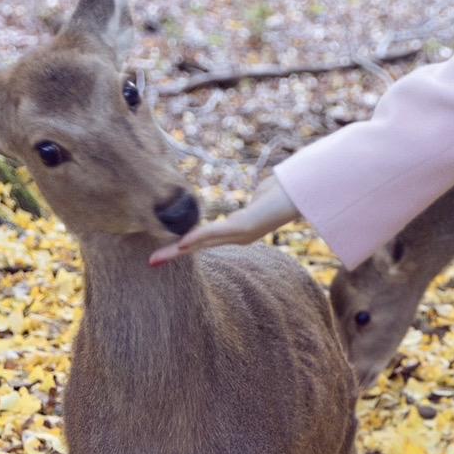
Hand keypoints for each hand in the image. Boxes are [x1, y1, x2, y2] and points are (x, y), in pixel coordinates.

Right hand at [149, 181, 300, 266]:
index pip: (207, 239)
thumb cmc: (286, 190)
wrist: (302, 192)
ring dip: (178, 250)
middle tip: (152, 262)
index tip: (167, 250)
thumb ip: (257, 197)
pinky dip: (197, 238)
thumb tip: (257, 195)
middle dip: (174, 254)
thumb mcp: (264, 195)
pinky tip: (182, 244)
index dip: (186, 244)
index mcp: (240, 230)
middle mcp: (238, 236)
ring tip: (158, 258)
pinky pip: (216, 233)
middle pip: (199, 246)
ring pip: (203, 242)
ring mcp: (241, 233)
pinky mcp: (245, 227)